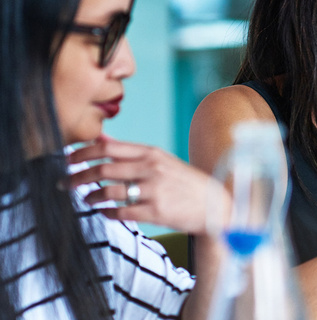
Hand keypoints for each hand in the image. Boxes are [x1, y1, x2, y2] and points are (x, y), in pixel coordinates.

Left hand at [66, 134, 228, 235]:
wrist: (215, 205)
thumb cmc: (184, 181)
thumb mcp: (161, 159)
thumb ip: (130, 152)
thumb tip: (100, 139)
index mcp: (152, 153)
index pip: (108, 148)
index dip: (82, 153)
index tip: (66, 159)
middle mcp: (152, 168)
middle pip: (103, 169)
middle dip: (77, 176)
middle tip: (64, 183)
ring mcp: (154, 190)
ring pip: (109, 192)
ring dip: (90, 196)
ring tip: (85, 200)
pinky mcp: (156, 212)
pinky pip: (121, 212)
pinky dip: (107, 213)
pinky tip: (103, 212)